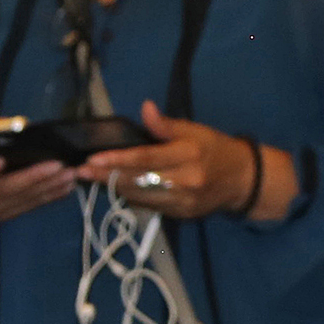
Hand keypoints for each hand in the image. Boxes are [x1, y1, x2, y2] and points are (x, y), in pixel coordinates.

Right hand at [0, 114, 75, 253]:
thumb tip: (10, 124)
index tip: (0, 159)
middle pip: (1, 189)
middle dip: (30, 177)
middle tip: (56, 165)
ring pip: (18, 201)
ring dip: (46, 188)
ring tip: (68, 174)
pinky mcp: (1, 216)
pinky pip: (26, 207)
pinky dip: (47, 197)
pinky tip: (64, 186)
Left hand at [78, 100, 262, 219]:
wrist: (242, 180)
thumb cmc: (214, 149)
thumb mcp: (194, 130)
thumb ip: (166, 125)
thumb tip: (145, 108)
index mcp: (188, 156)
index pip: (146, 158)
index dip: (118, 159)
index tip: (93, 159)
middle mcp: (185, 181)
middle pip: (138, 180)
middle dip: (106, 176)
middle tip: (81, 172)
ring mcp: (183, 202)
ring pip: (140, 196)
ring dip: (113, 188)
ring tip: (90, 179)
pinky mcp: (180, 214)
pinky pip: (149, 206)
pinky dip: (130, 196)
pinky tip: (113, 188)